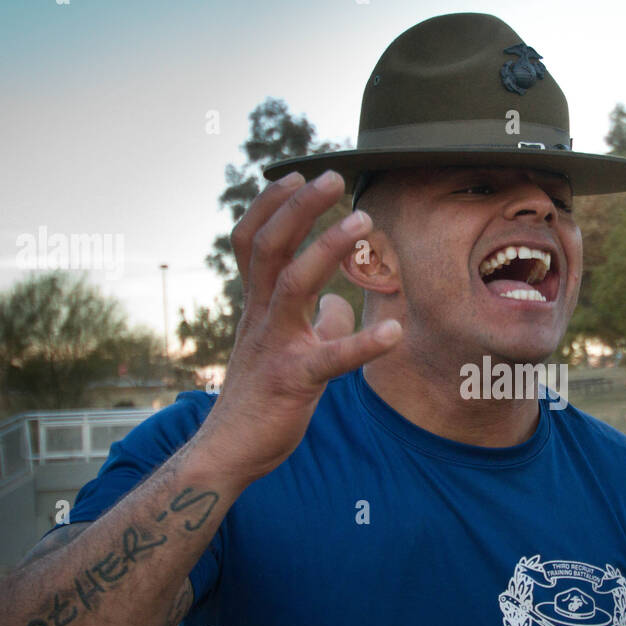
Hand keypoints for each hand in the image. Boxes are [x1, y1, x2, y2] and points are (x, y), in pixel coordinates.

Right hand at [194, 170, 401, 483]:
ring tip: (363, 221)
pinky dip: (364, 343)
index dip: (271, 205)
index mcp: (258, 307)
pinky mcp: (292, 381)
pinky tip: (396, 331)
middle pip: (269, 246)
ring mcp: (274, 346)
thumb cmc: (260, 399)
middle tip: (333, 176)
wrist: (229, 451)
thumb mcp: (287, 351)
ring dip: (327, 248)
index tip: (297, 174)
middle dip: (299, 206)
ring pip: (293, 283)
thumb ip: (314, 324)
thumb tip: (340, 307)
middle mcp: (260, 317)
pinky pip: (330, 359)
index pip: (253, 241)